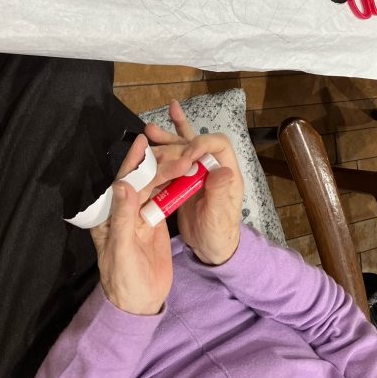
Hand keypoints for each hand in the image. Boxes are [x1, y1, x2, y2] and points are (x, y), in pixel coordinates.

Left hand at [90, 134, 191, 314]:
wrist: (140, 305)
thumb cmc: (124, 281)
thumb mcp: (122, 251)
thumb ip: (122, 218)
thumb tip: (123, 184)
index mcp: (109, 216)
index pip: (122, 183)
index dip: (132, 162)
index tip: (143, 141)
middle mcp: (123, 212)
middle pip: (141, 182)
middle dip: (160, 167)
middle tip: (182, 156)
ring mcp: (140, 217)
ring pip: (154, 188)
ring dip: (169, 174)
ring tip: (187, 160)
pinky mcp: (154, 223)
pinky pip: (163, 200)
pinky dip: (175, 188)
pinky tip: (186, 175)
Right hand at [145, 101, 243, 265]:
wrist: (210, 248)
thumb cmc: (219, 234)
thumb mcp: (219, 218)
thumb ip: (220, 194)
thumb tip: (223, 170)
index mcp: (227, 173)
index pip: (219, 146)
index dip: (203, 144)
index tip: (186, 153)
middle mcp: (213, 166)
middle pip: (196, 144)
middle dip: (176, 140)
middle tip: (155, 139)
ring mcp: (198, 172)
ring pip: (183, 148)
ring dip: (166, 138)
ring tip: (149, 129)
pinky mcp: (184, 179)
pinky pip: (176, 158)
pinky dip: (167, 143)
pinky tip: (155, 133)